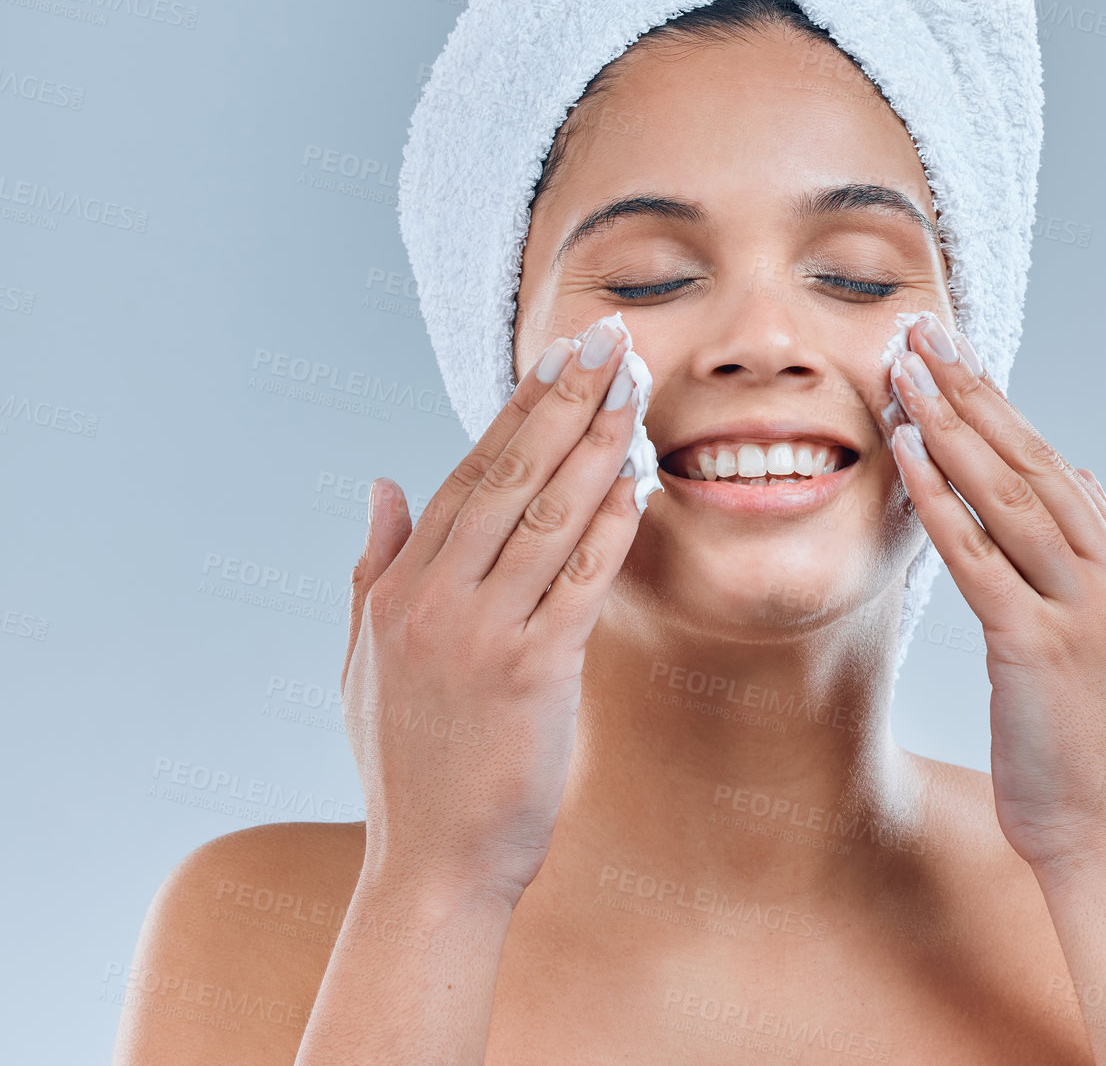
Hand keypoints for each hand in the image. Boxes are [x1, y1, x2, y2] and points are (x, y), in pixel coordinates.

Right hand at [342, 316, 647, 907]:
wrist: (433, 865)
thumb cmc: (408, 762)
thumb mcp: (363, 659)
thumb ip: (372, 566)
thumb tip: (380, 483)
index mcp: (396, 590)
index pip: (465, 477)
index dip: (515, 411)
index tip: (555, 358)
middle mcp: (434, 599)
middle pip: (509, 477)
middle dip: (563, 402)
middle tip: (606, 340)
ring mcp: (482, 633)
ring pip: (548, 516)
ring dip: (596, 447)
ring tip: (632, 390)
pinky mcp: (533, 671)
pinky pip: (581, 581)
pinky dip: (612, 527)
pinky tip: (640, 482)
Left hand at [885, 315, 1105, 877]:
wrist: (1102, 835)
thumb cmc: (1086, 739)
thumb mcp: (1105, 635)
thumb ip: (1092, 552)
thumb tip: (1076, 474)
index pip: (1054, 467)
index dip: (1000, 406)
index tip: (955, 355)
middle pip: (1032, 463)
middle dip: (972, 392)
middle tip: (924, 331)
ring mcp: (1083, 610)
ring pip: (1007, 496)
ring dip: (950, 426)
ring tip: (906, 369)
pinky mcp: (1037, 646)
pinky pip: (979, 556)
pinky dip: (939, 497)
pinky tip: (905, 450)